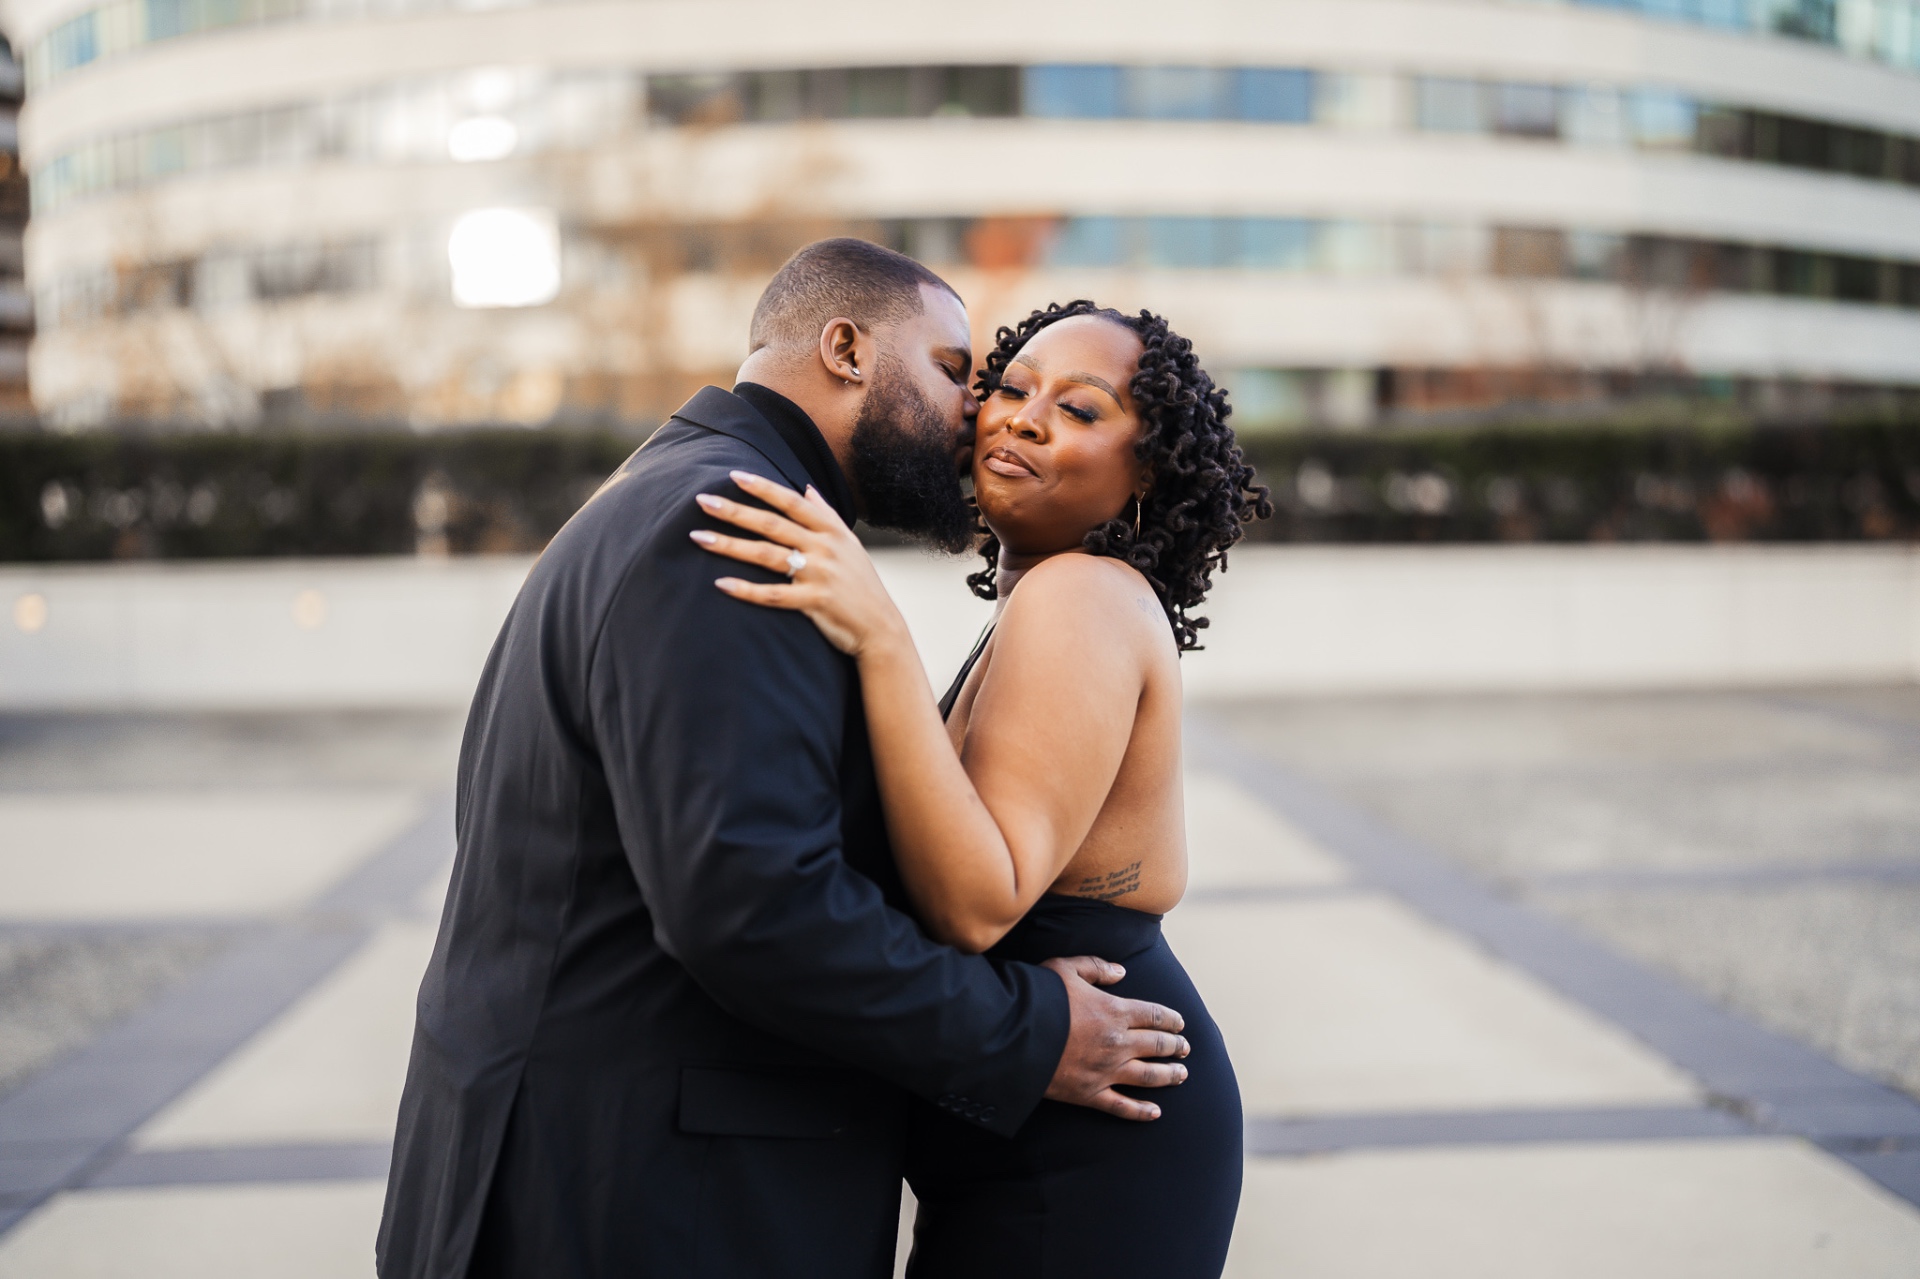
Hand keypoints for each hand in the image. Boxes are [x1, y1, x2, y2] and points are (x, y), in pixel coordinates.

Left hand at [692, 472, 909, 658]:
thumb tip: (807, 489)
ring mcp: (819, 575)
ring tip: (699, 537)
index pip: (791, 502)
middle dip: (735, 511)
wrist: (881, 626)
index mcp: (830, 531)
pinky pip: (773, 594)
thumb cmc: (861, 583)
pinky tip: (721, 584)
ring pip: (767, 555)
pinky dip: (747, 590)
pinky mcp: (814, 602)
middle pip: (772, 525)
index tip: (734, 475)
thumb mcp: (849, 544)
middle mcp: (824, 548)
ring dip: (731, 545)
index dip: (763, 488)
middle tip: (702, 500)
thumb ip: (826, 515)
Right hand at [1042, 955, 1188, 1121]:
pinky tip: (1155, 1112)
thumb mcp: (1065, 968)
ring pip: (1149, 1076)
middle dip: (1176, 1047)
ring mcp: (1106, 1071)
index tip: (1180, 1024)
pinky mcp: (1091, 1094)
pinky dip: (1142, 1111)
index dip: (1172, 1019)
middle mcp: (1118, 1043)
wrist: (1013, 1036)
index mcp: (1115, 1011)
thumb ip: (1096, 967)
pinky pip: (1123, 1107)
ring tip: (1182, 1075)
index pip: (1155, 1015)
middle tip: (1185, 1048)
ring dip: (1170, 1075)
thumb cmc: (1039, 998)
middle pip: (1158, 1045)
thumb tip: (1121, 972)